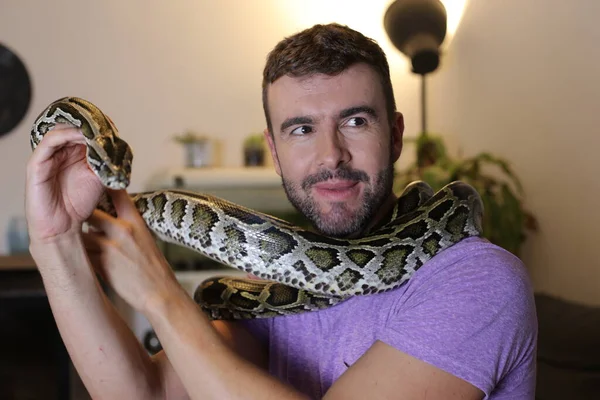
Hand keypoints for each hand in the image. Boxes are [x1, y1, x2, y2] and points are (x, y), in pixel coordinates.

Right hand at [26, 125, 104, 243]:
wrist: (64, 226)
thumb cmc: (79, 203)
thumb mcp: (99, 177)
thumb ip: (104, 160)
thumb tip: (116, 143)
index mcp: (73, 153)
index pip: (83, 131)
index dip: (98, 127)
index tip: (113, 126)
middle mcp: (60, 151)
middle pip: (72, 127)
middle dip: (90, 125)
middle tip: (106, 124)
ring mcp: (47, 156)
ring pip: (61, 130)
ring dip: (79, 128)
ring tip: (95, 129)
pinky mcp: (36, 163)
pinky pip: (50, 142)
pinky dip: (66, 135)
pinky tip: (81, 136)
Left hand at [83, 189, 181, 312]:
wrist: (160, 294)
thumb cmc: (156, 270)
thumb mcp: (148, 239)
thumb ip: (129, 227)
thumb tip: (112, 219)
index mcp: (136, 223)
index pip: (117, 194)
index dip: (104, 186)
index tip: (95, 183)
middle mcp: (122, 231)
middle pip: (91, 212)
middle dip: (83, 213)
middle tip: (75, 213)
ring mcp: (110, 247)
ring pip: (82, 233)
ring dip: (78, 236)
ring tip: (74, 238)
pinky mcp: (100, 264)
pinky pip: (81, 252)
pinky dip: (78, 253)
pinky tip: (77, 256)